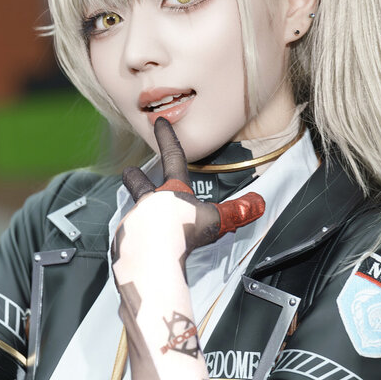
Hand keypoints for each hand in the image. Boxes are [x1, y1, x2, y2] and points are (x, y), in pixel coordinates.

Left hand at [116, 118, 264, 264]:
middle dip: (134, 177)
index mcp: (173, 191)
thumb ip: (236, 211)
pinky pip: (130, 243)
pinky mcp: (123, 242)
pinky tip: (142, 256)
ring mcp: (133, 220)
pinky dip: (135, 247)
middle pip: (139, 183)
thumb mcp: (215, 221)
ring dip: (141, 220)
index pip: (173, 157)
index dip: (167, 138)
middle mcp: (149, 201)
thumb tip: (258, 203)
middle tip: (128, 172)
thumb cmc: (183, 234)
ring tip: (147, 233)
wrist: (152, 256)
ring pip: (136, 216)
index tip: (160, 123)